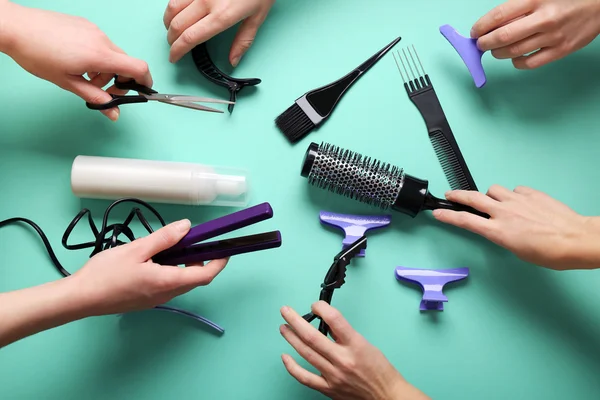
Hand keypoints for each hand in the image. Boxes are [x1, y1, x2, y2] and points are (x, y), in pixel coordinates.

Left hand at [1, 2, 151, 120]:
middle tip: (102, 90)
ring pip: (112, 54)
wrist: (16, 28)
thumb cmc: (37, 53)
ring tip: (83, 75)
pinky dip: (97, 56)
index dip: (146, 82)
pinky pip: (101, 44)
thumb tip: (113, 113)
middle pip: (125, 64)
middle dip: (118, 80)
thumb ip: (95, 98)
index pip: (138, 68)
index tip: (142, 91)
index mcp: (99, 56)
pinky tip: (77, 60)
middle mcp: (101, 40)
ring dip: (105, 69)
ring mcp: (94, 30)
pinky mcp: (86, 25)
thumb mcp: (68, 82)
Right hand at [72, 219, 228, 315]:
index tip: (225, 250)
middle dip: (199, 259)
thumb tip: (186, 227)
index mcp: (168, 282)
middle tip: (189, 240)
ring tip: (168, 246)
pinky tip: (153, 259)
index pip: (205, 276)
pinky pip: (166, 285)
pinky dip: (169, 271)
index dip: (219, 263)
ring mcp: (155, 300)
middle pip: (194, 279)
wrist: (80, 298)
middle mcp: (166, 294)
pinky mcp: (145, 300)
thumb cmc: (106, 274)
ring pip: (179, 281)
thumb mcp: (137, 249)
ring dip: (182, 265)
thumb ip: (164, 238)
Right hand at [163, 0, 275, 64]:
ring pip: (172, 7)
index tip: (174, 57)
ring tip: (173, 30)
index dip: (178, 51)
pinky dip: (174, 6)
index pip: (190, 38)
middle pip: (177, 25)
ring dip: (168, 22)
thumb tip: (233, 60)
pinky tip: (179, 12)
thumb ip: (243, 41)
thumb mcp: (257, 17)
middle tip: (174, 46)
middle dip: (171, 39)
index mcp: (222, 15)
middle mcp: (207, 1)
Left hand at [279, 302, 428, 399]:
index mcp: (355, 345)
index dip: (322, 308)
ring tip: (284, 327)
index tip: (315, 305)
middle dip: (295, 321)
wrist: (386, 395)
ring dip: (291, 338)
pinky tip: (285, 357)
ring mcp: (333, 375)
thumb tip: (325, 324)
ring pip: (306, 353)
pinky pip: (305, 378)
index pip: (334, 320)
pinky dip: (292, 367)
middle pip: (313, 337)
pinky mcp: (328, 388)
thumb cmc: (379, 370)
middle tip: (285, 311)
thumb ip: (344, 334)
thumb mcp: (365, 344)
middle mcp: (342, 360)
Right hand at [433, 185, 599, 269]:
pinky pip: (515, 190)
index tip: (438, 213)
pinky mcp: (531, 193)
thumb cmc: (551, 252)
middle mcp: (504, 212)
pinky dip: (514, 195)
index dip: (448, 216)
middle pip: (472, 198)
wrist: (576, 239)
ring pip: (494, 190)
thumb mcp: (518, 251)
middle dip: (458, 195)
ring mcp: (517, 200)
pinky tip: (521, 203)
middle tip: (450, 194)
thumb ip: (503, 236)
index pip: (465, 220)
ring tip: (495, 202)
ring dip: (490, 195)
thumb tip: (500, 228)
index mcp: (498, 231)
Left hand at [471, 0, 599, 68]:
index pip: (499, 16)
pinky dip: (517, 62)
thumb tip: (492, 21)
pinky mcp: (561, 50)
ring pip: (514, 52)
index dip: (481, 26)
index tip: (475, 32)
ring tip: (496, 50)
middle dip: (485, 43)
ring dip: (499, 53)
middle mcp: (544, 18)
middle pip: (503, 37)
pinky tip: (515, 57)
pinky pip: (530, 63)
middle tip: (481, 44)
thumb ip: (518, 5)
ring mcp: (553, 36)